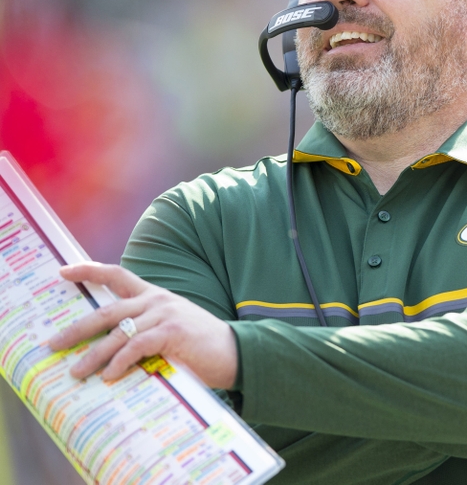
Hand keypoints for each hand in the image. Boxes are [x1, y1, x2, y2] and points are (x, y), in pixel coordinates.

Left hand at [48, 262, 237, 388]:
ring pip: (118, 333)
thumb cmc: (200, 346)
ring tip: (77, 372)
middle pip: (107, 310)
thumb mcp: (169, 329)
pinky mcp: (172, 331)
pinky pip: (137, 346)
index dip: (89, 270)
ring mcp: (165, 314)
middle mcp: (157, 300)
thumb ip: (143, 330)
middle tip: (53, 344)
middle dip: (76, 329)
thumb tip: (108, 350)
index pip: (117, 275)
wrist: (234, 352)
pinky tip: (110, 375)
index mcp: (154, 296)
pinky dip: (120, 362)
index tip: (63, 271)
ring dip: (94, 355)